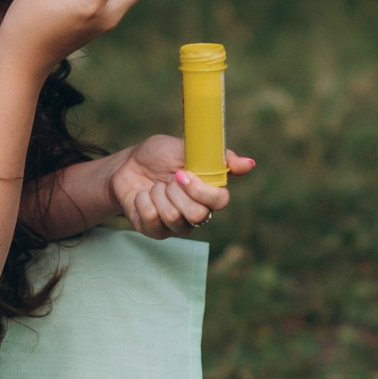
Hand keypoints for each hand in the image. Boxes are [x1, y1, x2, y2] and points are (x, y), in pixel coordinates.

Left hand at [107, 135, 255, 237]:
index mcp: (208, 192)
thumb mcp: (186, 148)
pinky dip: (142, 200)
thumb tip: (250, 164)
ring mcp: (176, 224)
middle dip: (177, 193)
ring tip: (154, 186)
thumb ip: (217, 157)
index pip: (220, 202)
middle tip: (167, 179)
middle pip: (199, 216)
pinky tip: (142, 195)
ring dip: (158, 195)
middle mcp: (196, 211)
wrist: (127, 165)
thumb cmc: (159, 156)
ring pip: (174, 218)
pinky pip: (151, 220)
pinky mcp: (155, 230)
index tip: (182, 174)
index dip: (202, 191)